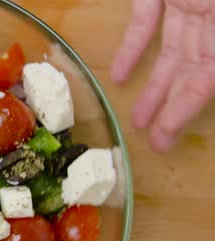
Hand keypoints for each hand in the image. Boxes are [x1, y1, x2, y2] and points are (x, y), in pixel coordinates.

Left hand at [112, 0, 214, 151]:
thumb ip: (208, 54)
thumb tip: (203, 77)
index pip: (206, 79)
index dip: (184, 110)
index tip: (166, 138)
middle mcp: (210, 21)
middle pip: (190, 72)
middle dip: (172, 108)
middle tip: (156, 143)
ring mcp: (185, 5)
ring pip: (168, 54)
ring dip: (153, 88)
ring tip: (138, 120)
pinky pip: (144, 23)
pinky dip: (132, 50)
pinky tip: (120, 77)